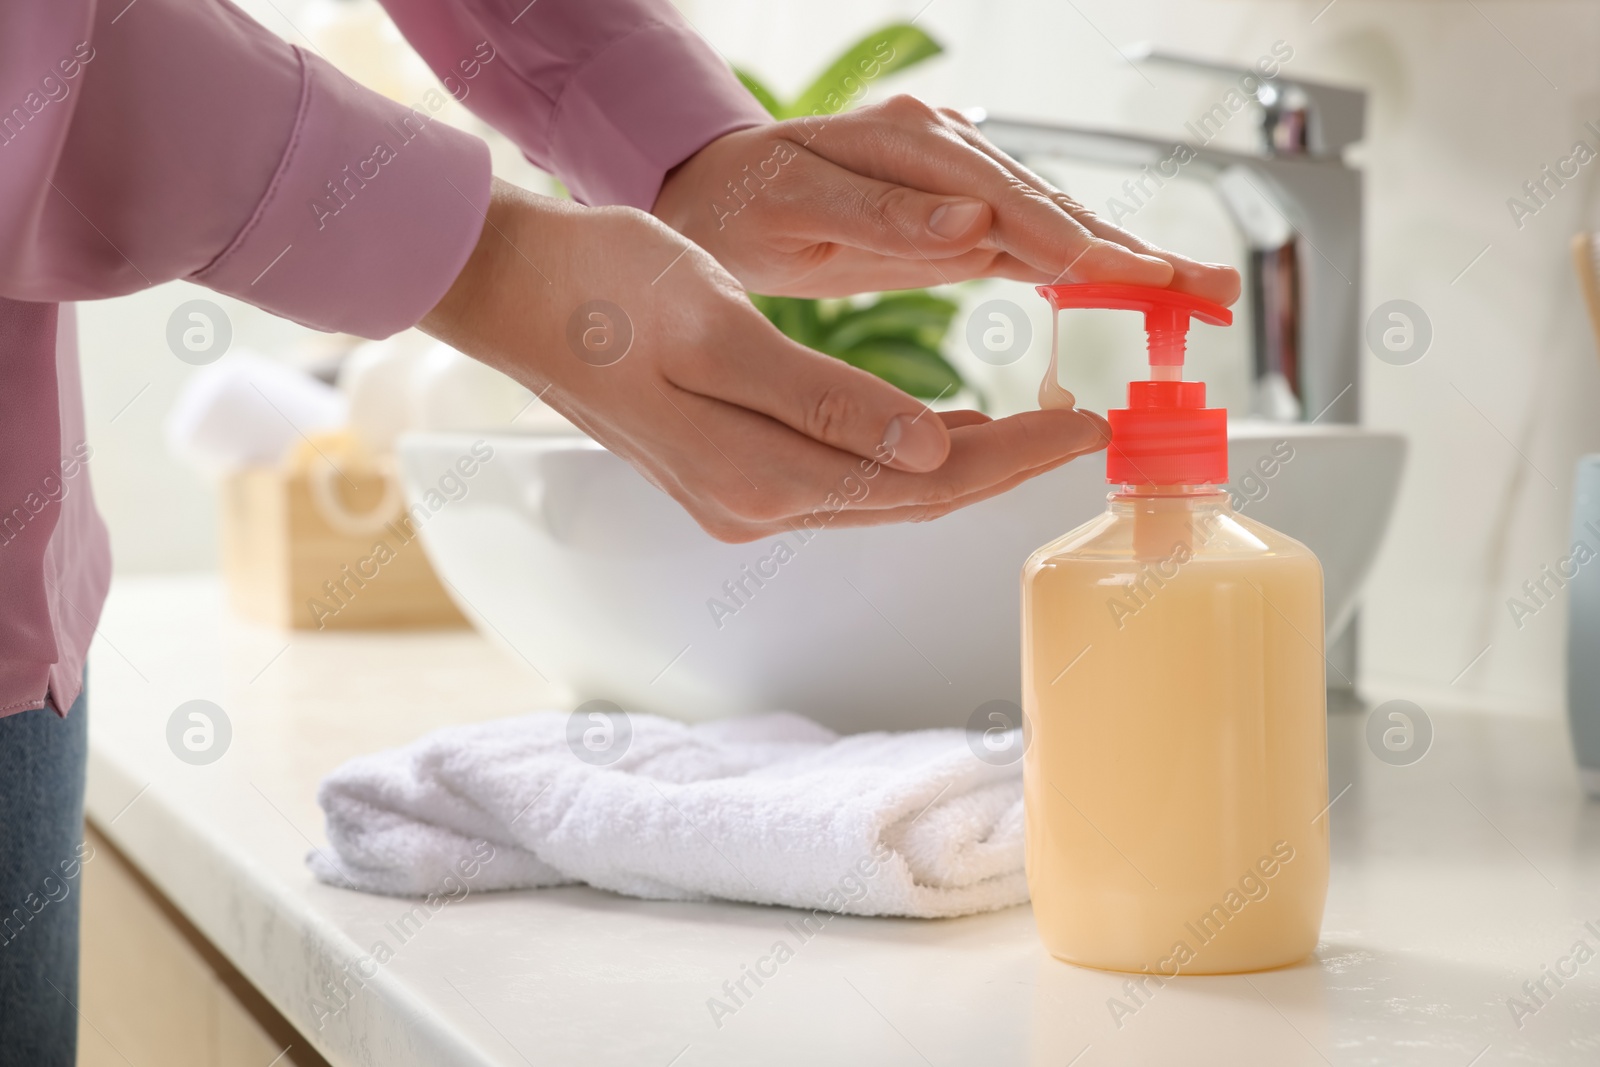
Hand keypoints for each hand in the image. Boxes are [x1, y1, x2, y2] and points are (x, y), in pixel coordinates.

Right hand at [420, 180, 1109, 542]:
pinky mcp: (731, 475)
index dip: (1014, 459)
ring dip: (963, 465)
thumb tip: (928, 450)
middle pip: (911, 499)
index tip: (1087, 431)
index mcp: (756, 478)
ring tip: (1037, 428)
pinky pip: (846, 476)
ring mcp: (740, 499)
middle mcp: (754, 506)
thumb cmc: (605, 293)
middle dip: (1005, 468)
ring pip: (883, 492)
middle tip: (1086, 430)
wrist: (517, 297)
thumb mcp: (716, 330)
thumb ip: (822, 402)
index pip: (920, 483)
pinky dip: (906, 455)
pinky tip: (943, 432)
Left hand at [653, 95, 1239, 302]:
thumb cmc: (744, 200)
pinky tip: (1134, 288)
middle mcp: (949, 154)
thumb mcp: (794, 206)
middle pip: (1058, 207)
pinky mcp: (961, 215)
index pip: (1012, 201)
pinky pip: (1036, 242)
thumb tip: (973, 222)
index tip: (1132, 278)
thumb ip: (883, 216)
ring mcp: (961, 183)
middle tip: (1210, 291)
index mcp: (914, 146)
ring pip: (1059, 225)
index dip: (1075, 243)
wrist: (719, 195)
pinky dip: (1089, 267)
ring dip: (1132, 260)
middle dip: (1136, 252)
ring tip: (1203, 293)